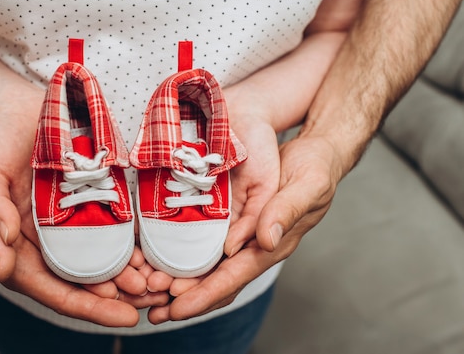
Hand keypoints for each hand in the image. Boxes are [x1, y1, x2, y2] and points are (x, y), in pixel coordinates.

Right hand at [0, 162, 141, 326]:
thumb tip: (3, 261)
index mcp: (15, 260)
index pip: (54, 292)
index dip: (89, 307)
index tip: (125, 317)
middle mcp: (41, 249)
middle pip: (84, 280)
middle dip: (120, 294)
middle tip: (156, 296)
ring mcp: (58, 228)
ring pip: (98, 256)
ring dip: (128, 269)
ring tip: (161, 276)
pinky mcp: (71, 205)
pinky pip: (101, 225)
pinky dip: (123, 237)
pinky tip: (147, 242)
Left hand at [150, 129, 342, 321]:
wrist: (316, 154)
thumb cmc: (316, 169)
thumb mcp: (306, 186)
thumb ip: (285, 212)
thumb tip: (266, 242)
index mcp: (273, 245)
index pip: (235, 277)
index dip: (205, 294)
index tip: (177, 308)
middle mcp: (255, 247)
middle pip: (217, 282)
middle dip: (184, 298)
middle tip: (151, 309)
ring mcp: (244, 237)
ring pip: (209, 269)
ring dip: (180, 283)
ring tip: (148, 293)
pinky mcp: (235, 224)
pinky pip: (208, 248)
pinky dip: (185, 259)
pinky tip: (162, 260)